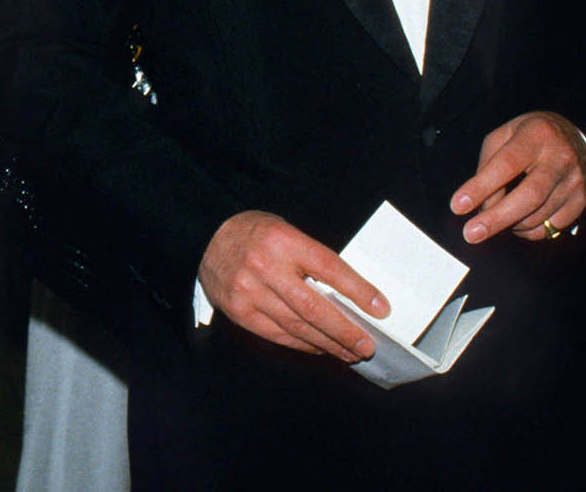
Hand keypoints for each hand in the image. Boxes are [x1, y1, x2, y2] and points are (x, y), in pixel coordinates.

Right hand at [198, 211, 388, 361]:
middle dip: (346, 331)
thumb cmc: (254, 234)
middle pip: (315, 308)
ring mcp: (249, 292)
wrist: (204, 237)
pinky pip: (278, 335)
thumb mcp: (285, 232)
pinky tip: (321, 348)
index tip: (381, 309)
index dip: (358, 291)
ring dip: (329, 343)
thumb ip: (312, 260)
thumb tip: (349, 297)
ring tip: (351, 352)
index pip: (329, 268)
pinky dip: (304, 344)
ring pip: (298, 327)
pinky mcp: (240, 312)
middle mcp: (265, 267)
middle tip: (368, 345)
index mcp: (283, 240)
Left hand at [451, 110, 585, 243]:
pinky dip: (528, 231)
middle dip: (497, 218)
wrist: (571, 135)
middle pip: (529, 196)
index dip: (481, 187)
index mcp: (536, 135)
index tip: (458, 205)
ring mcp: (575, 180)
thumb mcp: (503, 136)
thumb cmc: (528, 136)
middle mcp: (560, 158)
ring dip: (510, 224)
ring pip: (539, 215)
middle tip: (471, 233)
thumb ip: (488, 165)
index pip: (506, 164)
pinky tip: (517, 222)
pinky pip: (552, 227)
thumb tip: (480, 204)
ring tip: (494, 219)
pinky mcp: (582, 199)